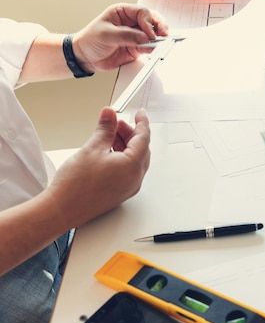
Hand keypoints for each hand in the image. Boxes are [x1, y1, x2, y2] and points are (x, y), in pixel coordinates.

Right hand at [46, 107, 150, 227]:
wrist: (61, 210)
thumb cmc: (75, 185)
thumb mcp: (92, 148)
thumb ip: (105, 128)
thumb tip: (110, 114)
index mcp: (133, 166)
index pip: (144, 138)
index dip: (142, 122)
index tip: (140, 113)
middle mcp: (135, 179)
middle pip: (141, 149)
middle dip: (130, 133)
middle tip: (116, 123)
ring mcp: (129, 188)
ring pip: (134, 160)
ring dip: (125, 145)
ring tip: (108, 136)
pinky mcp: (120, 193)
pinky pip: (128, 170)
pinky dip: (122, 158)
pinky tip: (106, 151)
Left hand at [72, 3, 168, 72]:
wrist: (84, 57)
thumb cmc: (90, 40)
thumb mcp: (106, 35)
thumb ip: (126, 35)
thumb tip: (144, 37)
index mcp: (123, 12)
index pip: (142, 12)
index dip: (149, 21)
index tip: (149, 33)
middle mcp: (131, 22)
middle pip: (152, 21)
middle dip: (159, 27)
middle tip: (163, 35)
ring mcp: (135, 35)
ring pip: (153, 34)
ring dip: (158, 39)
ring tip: (160, 44)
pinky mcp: (137, 48)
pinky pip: (149, 47)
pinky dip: (153, 49)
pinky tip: (154, 50)